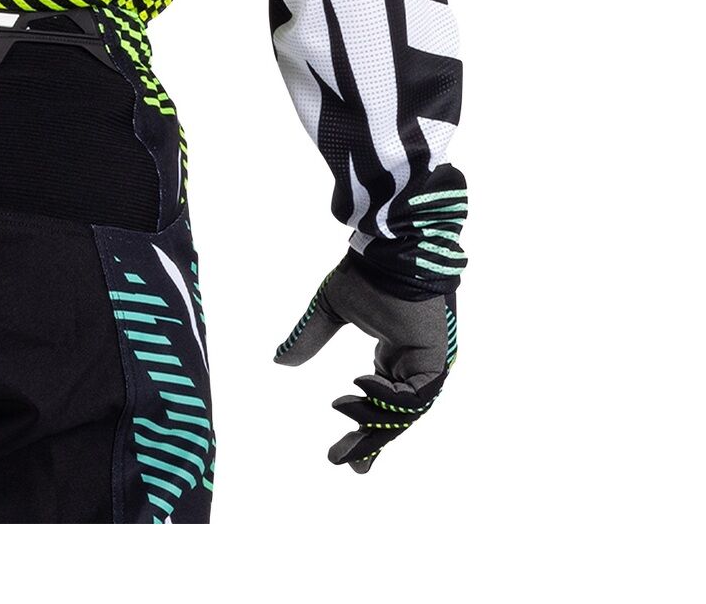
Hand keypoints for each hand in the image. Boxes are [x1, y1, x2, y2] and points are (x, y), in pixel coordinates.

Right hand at [274, 254, 455, 472]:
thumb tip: (278, 362)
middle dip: (369, 442)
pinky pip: (415, 396)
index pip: (382, 402)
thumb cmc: (367, 274)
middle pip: (394, 417)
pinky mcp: (436, 362)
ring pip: (405, 413)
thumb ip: (309, 338)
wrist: (393, 251)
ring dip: (376, 428)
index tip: (344, 455)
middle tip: (344, 464)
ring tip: (348, 441)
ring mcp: (428, 366)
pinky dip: (388, 401)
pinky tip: (359, 391)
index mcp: (395, 354)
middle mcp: (413, 365)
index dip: (364, 427)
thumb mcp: (330, 310)